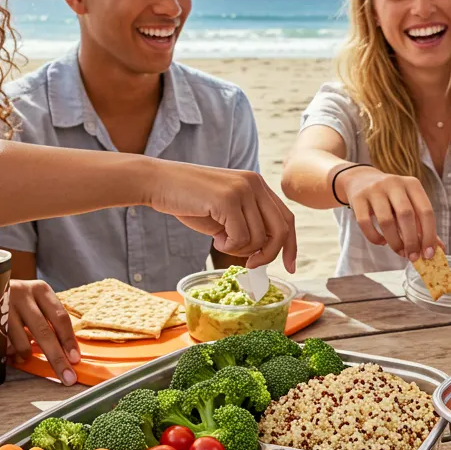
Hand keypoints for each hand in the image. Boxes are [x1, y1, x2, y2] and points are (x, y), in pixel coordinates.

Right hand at [5, 279, 80, 385]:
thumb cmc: (16, 298)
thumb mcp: (34, 300)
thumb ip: (47, 320)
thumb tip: (64, 351)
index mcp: (41, 290)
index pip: (60, 318)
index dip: (68, 340)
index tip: (75, 359)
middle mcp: (24, 294)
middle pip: (44, 331)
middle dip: (56, 356)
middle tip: (66, 375)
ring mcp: (5, 305)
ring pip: (21, 337)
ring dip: (27, 353)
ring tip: (27, 358)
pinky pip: (3, 340)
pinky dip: (10, 350)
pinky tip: (11, 354)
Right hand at [143, 160, 297, 272]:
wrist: (158, 182)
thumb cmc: (190, 201)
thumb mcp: (226, 212)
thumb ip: (249, 225)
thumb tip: (267, 252)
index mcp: (258, 185)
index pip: (287, 218)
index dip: (291, 245)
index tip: (290, 267)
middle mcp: (255, 184)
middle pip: (281, 230)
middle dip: (269, 255)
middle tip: (251, 266)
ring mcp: (243, 190)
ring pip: (259, 238)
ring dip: (239, 250)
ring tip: (220, 239)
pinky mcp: (228, 199)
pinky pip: (241, 238)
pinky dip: (228, 247)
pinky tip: (215, 237)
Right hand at [337, 167, 436, 261]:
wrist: (361, 179)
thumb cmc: (391, 197)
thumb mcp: (409, 203)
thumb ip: (422, 225)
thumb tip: (439, 249)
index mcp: (412, 184)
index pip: (426, 211)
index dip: (429, 235)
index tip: (428, 254)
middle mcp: (394, 183)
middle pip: (406, 215)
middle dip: (411, 240)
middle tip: (412, 257)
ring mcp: (374, 189)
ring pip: (386, 221)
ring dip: (394, 242)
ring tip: (399, 251)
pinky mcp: (358, 198)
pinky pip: (365, 223)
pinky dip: (375, 237)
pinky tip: (382, 242)